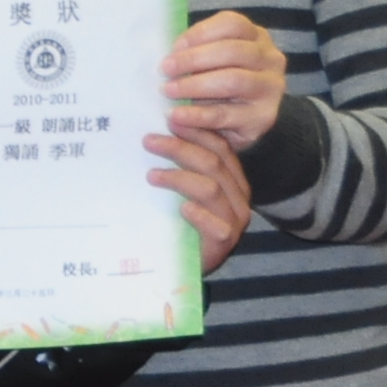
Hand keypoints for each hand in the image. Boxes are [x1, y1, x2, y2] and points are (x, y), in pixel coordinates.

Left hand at [146, 124, 252, 274]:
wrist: (183, 268)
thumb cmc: (180, 225)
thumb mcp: (180, 192)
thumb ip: (179, 168)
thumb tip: (154, 135)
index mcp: (232, 181)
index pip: (220, 148)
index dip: (196, 131)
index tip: (169, 118)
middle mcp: (238, 198)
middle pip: (214, 163)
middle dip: (180, 147)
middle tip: (149, 141)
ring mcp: (233, 222)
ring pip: (211, 188)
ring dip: (179, 177)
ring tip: (151, 174)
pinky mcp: (223, 244)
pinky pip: (215, 225)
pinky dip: (199, 214)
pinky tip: (182, 208)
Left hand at [162, 10, 284, 149]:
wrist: (239, 124)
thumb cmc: (218, 85)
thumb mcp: (211, 61)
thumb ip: (196, 51)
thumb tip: (169, 52)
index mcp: (257, 38)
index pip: (233, 24)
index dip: (201, 33)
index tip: (174, 47)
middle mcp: (271, 60)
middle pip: (232, 51)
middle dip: (193, 59)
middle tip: (165, 69)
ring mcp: (271, 89)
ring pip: (232, 81)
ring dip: (194, 85)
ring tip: (168, 90)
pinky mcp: (262, 118)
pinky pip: (225, 114)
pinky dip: (196, 114)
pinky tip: (176, 115)